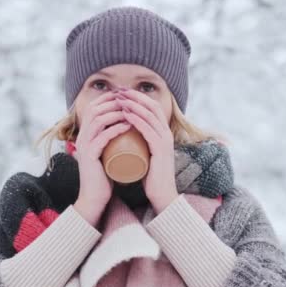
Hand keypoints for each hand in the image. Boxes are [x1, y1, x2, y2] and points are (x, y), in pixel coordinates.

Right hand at [73, 91, 131, 225]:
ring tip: (132, 112)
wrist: (95, 198)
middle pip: (95, 110)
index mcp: (85, 134)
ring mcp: (84, 146)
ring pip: (97, 120)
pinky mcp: (89, 156)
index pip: (93, 108)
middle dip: (113, 102)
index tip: (125, 96)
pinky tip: (127, 125)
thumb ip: (110, 141)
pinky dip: (115, 129)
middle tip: (130, 101)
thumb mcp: (106, 153)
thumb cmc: (104, 175)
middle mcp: (81, 137)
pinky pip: (101, 137)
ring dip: (115, 112)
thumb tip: (126, 127)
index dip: (108, 98)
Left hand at [115, 89, 178, 213]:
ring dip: (133, 105)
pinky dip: (137, 120)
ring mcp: (165, 141)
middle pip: (151, 107)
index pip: (152, 108)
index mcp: (163, 133)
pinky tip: (126, 114)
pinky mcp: (161, 150)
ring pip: (150, 116)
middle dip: (134, 97)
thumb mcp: (144, 154)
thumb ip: (139, 144)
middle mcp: (167, 133)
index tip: (121, 93)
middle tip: (118, 91)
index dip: (137, 97)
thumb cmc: (150, 177)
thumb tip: (123, 135)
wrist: (161, 195)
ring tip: (118, 99)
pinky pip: (148, 130)